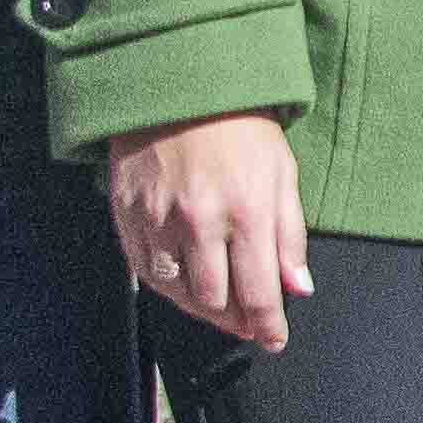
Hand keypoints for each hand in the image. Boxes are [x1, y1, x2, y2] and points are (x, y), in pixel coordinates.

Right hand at [110, 112, 310, 350]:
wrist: (180, 82)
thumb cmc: (241, 126)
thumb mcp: (281, 173)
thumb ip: (289, 235)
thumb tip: (297, 290)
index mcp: (247, 211)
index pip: (258, 294)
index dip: (268, 327)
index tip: (273, 340)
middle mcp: (199, 221)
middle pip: (213, 301)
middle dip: (235, 320)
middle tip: (247, 321)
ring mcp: (156, 218)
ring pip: (175, 292)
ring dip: (199, 307)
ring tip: (217, 304)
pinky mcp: (125, 212)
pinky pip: (142, 269)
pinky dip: (164, 283)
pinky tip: (182, 281)